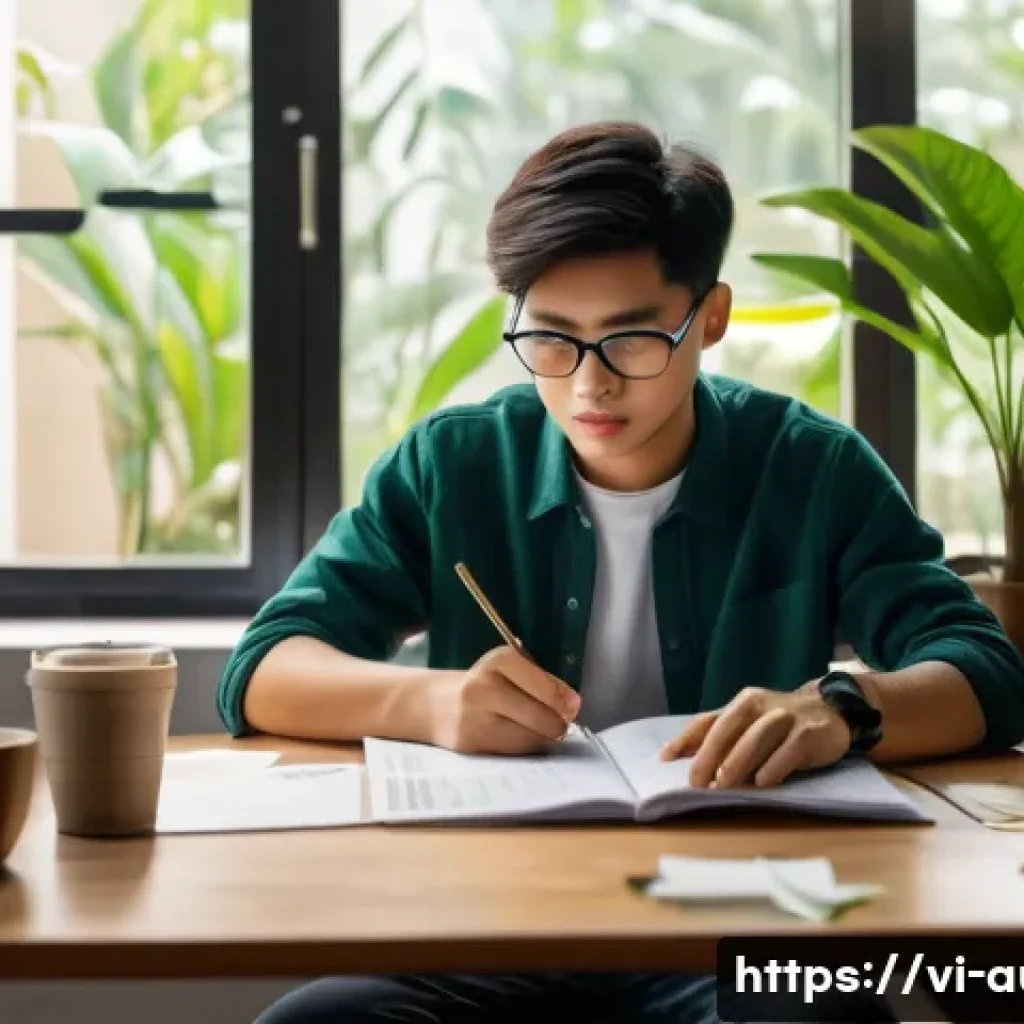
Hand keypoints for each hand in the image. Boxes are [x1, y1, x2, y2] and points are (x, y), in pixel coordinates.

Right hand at [424, 647, 580, 754]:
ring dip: (542, 738)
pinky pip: (514, 751)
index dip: (565, 701)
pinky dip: (524, 746)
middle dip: (558, 724)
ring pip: (530, 738)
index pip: (547, 688)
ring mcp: (474, 717)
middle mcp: (484, 686)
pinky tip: (519, 736)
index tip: (573, 705)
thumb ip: (544, 683)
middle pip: (541, 717)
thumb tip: (572, 706)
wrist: (437, 704)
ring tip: (538, 728)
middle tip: (560, 723)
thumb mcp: (512, 670)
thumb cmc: (486, 685)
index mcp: (500, 660)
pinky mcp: (471, 743)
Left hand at [659, 684, 851, 787]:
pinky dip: (775, 765)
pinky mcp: (808, 733)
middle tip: (696, 781)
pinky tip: (763, 782)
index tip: (666, 759)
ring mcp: (786, 717)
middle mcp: (760, 705)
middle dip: (709, 754)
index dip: (685, 740)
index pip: (708, 721)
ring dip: (738, 760)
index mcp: (741, 704)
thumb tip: (680, 755)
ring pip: (757, 736)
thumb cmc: (780, 724)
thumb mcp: (749, 725)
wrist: (830, 711)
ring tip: (724, 783)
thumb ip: (720, 736)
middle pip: (729, 727)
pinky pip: (789, 749)